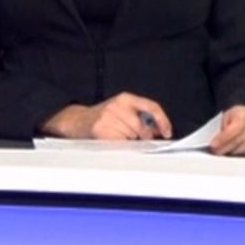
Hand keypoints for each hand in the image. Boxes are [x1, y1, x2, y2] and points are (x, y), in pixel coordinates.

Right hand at [40, 92, 171, 140]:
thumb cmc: (103, 117)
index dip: (162, 120)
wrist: (78, 120)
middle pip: (141, 127)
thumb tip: (158, 131)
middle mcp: (117, 105)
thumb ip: (141, 118)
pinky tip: (112, 140)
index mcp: (126, 98)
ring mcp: (108, 116)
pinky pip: (119, 143)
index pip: (151, 106)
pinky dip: (119, 145)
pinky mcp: (100, 129)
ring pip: (131, 137)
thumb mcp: (123, 111)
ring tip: (118, 137)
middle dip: (142, 137)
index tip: (167, 132)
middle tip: (134, 139)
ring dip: (128, 141)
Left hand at [209, 105, 244, 156]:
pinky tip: (239, 157)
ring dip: (236, 153)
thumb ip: (219, 130)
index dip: (224, 138)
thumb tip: (214, 143)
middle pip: (242, 138)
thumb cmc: (231, 121)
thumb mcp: (223, 120)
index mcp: (243, 112)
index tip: (214, 145)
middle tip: (217, 152)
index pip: (236, 126)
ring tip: (225, 155)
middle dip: (227, 147)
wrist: (242, 119)